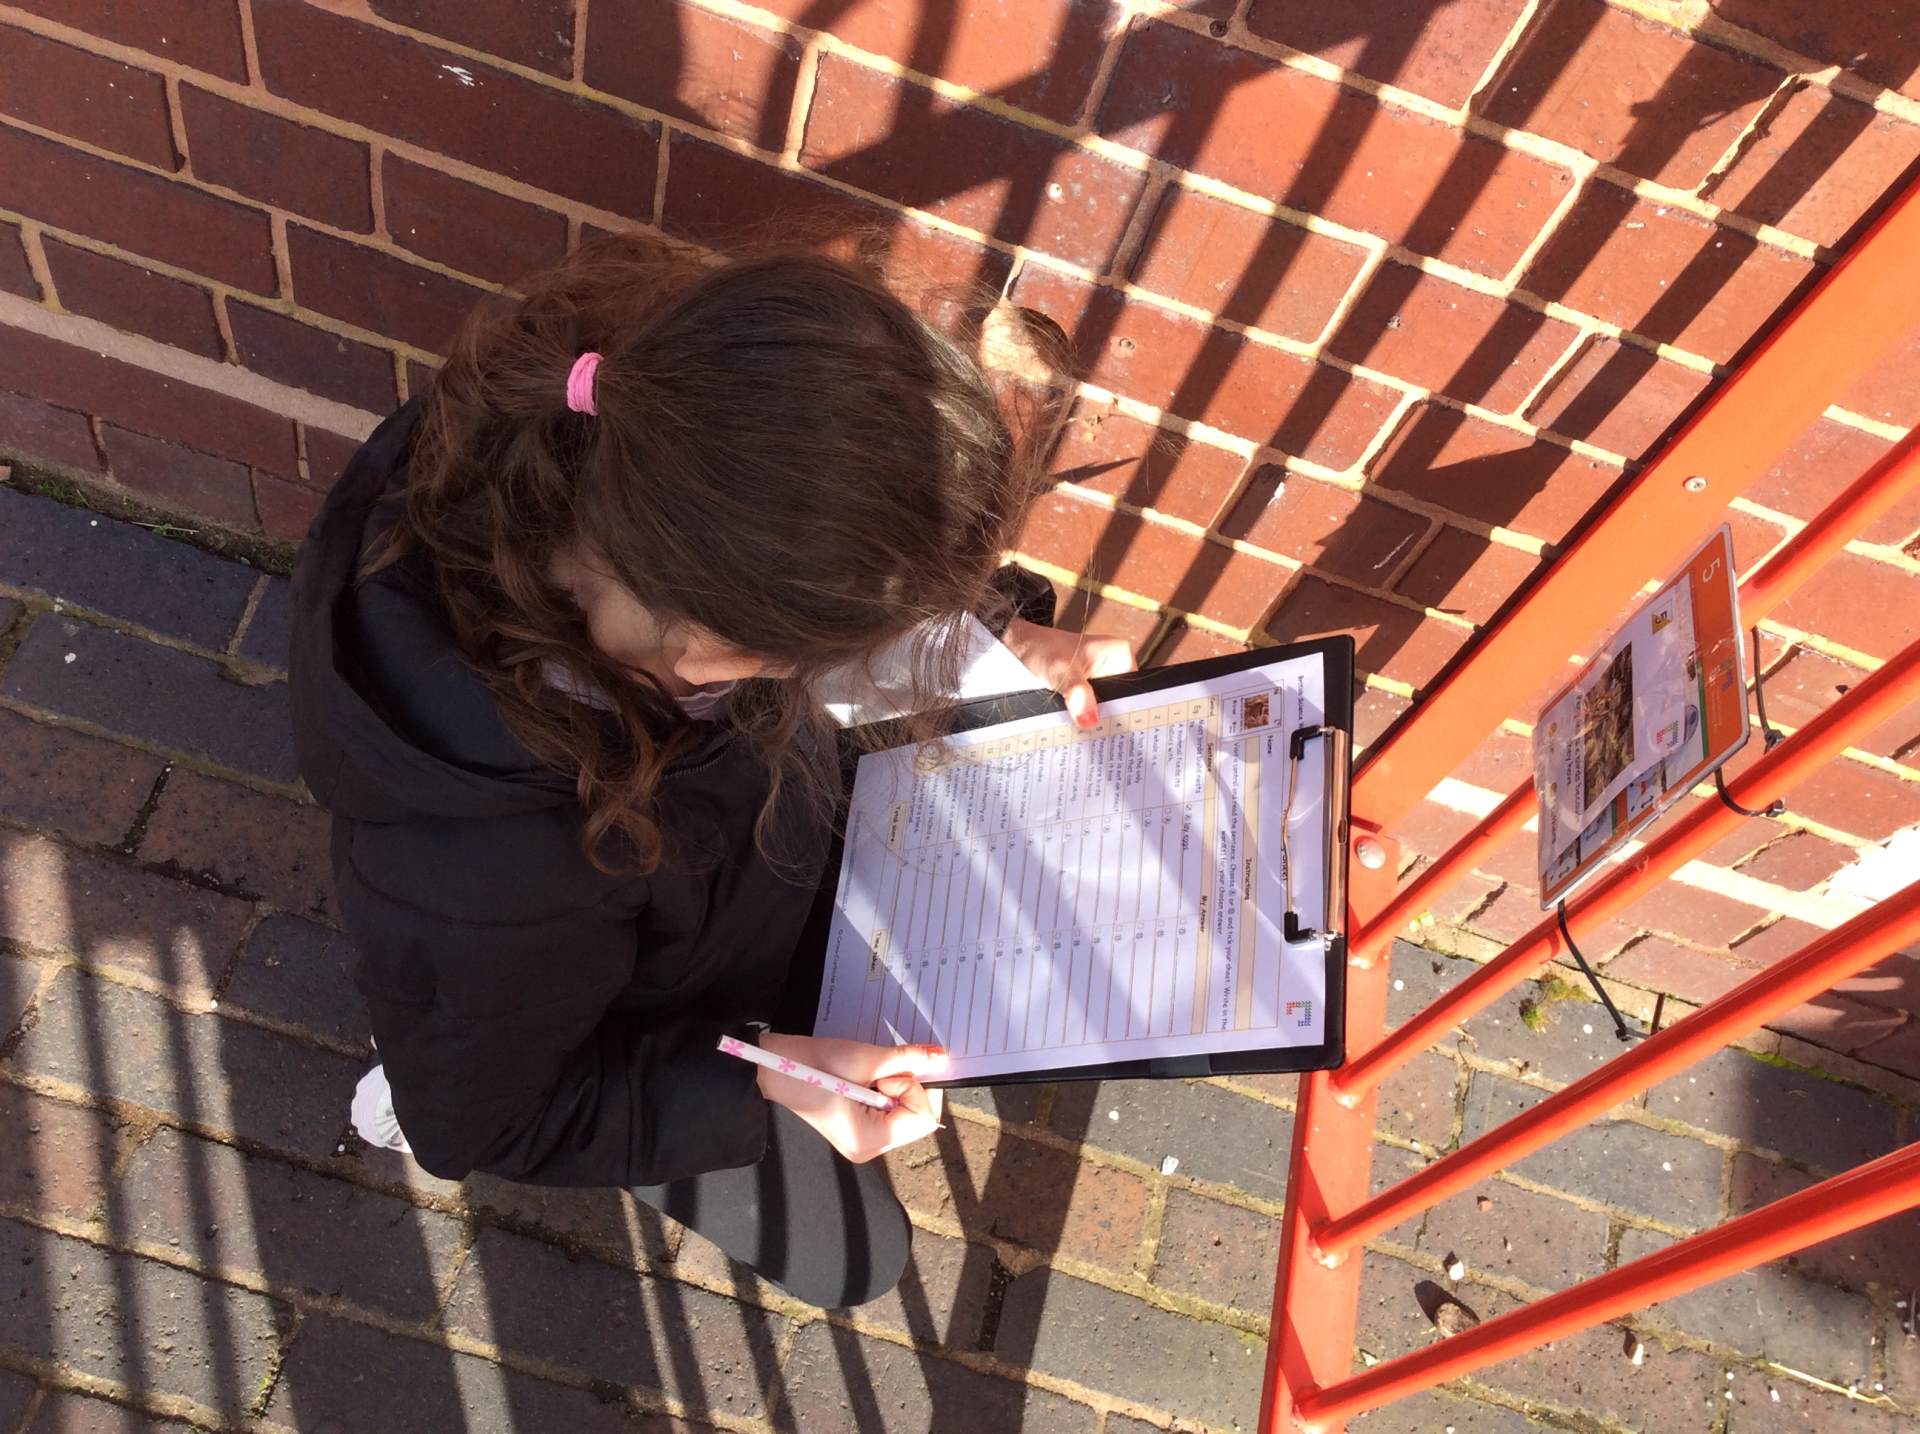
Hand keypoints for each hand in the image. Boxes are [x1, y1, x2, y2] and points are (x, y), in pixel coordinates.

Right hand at [754, 1033, 946, 1162]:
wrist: (776, 1067)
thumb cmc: (812, 1065)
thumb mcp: (865, 1059)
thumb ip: (908, 1060)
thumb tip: (940, 1058)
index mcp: (868, 1139)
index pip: (923, 1119)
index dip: (913, 1089)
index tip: (886, 1074)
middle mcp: (868, 1149)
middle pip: (916, 1120)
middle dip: (906, 1090)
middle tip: (877, 1075)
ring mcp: (863, 1143)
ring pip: (905, 1115)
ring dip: (895, 1091)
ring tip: (864, 1079)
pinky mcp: (859, 1132)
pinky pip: (890, 1114)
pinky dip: (886, 1095)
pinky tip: (862, 1085)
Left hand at [1002, 618, 1137, 728]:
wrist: (1018, 648)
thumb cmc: (1041, 648)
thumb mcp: (1060, 669)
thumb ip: (1077, 693)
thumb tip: (1089, 721)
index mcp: (1120, 656)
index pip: (1133, 692)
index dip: (1124, 713)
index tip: (1114, 734)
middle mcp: (1115, 668)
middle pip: (1118, 703)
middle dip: (1106, 720)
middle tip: (1095, 739)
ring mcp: (1100, 681)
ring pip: (1102, 709)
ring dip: (1091, 721)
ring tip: (1084, 739)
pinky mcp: (1086, 691)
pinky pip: (1089, 710)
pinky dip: (1081, 719)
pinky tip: (1076, 732)